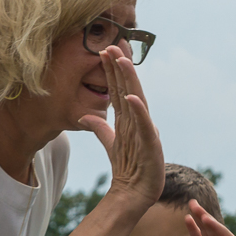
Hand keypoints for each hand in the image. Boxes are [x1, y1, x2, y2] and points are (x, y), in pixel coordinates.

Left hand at [77, 46, 163, 208]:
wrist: (135, 193)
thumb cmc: (129, 167)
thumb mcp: (111, 143)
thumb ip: (100, 128)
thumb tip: (85, 116)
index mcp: (128, 119)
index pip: (119, 89)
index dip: (113, 70)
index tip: (106, 49)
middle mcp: (138, 121)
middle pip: (128, 88)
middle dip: (121, 66)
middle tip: (114, 42)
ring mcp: (145, 132)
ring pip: (136, 100)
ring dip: (130, 80)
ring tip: (123, 60)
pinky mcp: (150, 145)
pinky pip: (143, 126)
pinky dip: (138, 111)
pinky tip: (132, 97)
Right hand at [186, 200, 235, 235]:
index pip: (222, 233)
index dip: (214, 226)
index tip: (205, 218)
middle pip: (212, 227)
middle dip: (204, 215)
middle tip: (193, 202)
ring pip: (204, 230)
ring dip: (198, 218)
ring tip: (190, 204)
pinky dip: (193, 230)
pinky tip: (188, 219)